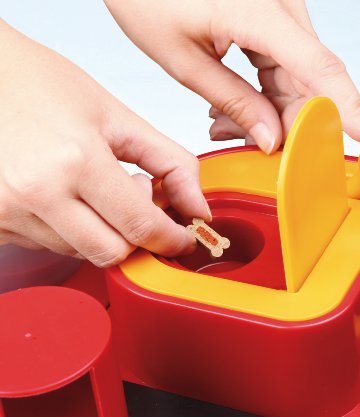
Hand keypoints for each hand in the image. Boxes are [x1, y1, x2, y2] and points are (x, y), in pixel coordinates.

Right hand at [0, 20, 210, 266]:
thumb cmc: (42, 84)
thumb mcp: (117, 116)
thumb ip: (170, 163)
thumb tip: (198, 208)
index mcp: (76, 161)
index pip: (140, 227)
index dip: (170, 239)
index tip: (181, 238)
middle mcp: (36, 193)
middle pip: (112, 253)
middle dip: (136, 237)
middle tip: (136, 203)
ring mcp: (6, 212)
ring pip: (80, 252)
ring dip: (100, 230)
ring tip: (90, 188)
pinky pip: (48, 245)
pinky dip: (68, 229)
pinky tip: (63, 195)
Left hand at [105, 0, 359, 153]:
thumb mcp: (184, 60)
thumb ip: (233, 101)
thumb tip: (271, 139)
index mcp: (257, 10)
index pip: (319, 69)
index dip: (353, 109)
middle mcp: (280, 6)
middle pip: (312, 80)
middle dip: (293, 124)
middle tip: (258, 148)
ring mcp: (279, 10)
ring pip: (298, 77)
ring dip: (273, 112)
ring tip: (226, 125)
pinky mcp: (271, 17)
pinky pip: (283, 65)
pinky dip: (265, 93)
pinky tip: (236, 109)